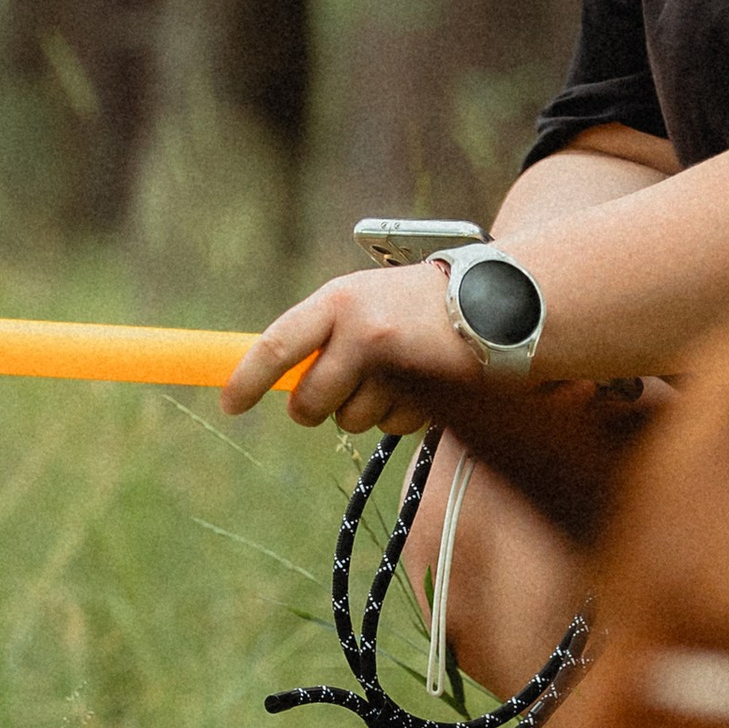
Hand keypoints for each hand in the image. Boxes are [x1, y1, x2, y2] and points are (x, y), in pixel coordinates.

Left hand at [221, 264, 478, 434]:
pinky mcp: (422, 397)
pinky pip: (390, 428)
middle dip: (314, 409)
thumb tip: (279, 381)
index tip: (230, 406)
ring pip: (350, 420)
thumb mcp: (364, 299)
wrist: (498, 301)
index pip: (278, 346)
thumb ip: (324, 333)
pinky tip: (421, 384)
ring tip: (396, 372)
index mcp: (339, 300)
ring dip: (365, 409)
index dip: (247, 379)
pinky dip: (401, 416)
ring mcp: (393, 367)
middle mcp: (361, 331)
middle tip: (335, 390)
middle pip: (309, 402)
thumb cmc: (419, 302)